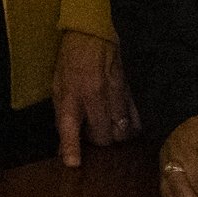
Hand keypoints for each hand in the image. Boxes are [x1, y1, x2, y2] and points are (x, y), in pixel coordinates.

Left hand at [53, 30, 139, 166]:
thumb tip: (63, 150)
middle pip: (104, 137)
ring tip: (111, 122)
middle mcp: (94, 95)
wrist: (93, 33)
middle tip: (95, 128)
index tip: (73, 163)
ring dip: (117, 132)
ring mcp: (117, 93)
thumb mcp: (58, 86)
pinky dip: (134, 124)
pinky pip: (139, 119)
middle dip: (100, 139)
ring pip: (124, 131)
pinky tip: (127, 118)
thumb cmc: (72, 61)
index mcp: (70, 94)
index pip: (69, 126)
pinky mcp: (133, 89)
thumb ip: (62, 117)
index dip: (71, 147)